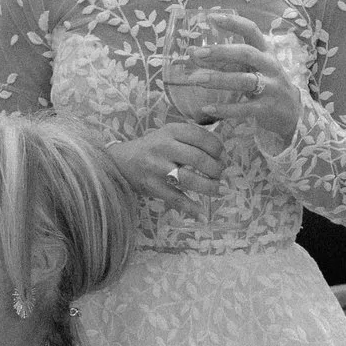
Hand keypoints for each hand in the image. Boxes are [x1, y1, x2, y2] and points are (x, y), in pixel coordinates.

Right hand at [112, 123, 226, 206]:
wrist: (123, 161)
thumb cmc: (153, 147)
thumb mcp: (169, 134)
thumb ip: (192, 138)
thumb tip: (221, 152)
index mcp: (171, 131)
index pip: (202, 137)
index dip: (218, 148)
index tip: (222, 156)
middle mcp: (164, 147)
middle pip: (199, 159)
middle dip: (216, 169)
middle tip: (220, 174)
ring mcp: (158, 168)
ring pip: (190, 179)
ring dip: (210, 187)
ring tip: (218, 190)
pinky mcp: (153, 187)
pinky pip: (176, 199)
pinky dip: (191, 208)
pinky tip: (202, 214)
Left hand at [170, 11, 302, 149]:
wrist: (292, 111)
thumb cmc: (266, 84)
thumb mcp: (250, 68)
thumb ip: (225, 62)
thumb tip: (194, 55)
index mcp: (265, 51)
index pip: (251, 30)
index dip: (233, 22)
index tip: (211, 17)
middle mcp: (270, 66)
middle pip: (246, 54)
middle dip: (221, 52)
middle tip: (197, 53)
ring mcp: (271, 87)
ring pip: (244, 80)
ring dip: (219, 79)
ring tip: (196, 79)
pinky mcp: (268, 108)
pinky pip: (244, 108)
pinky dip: (225, 109)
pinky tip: (207, 109)